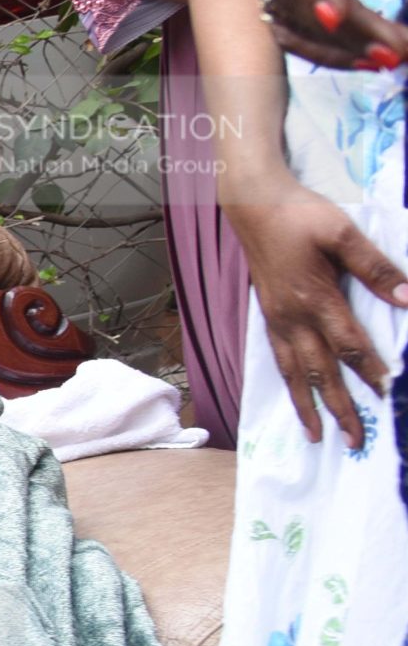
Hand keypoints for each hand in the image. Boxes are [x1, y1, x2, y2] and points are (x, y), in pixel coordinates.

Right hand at [224, 174, 407, 446]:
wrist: (253, 205)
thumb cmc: (301, 215)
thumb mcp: (343, 233)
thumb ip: (375, 267)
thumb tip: (407, 298)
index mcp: (314, 299)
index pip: (348, 345)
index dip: (370, 371)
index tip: (388, 395)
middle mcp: (293, 318)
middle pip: (320, 372)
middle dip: (339, 408)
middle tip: (354, 441)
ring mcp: (278, 320)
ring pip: (295, 373)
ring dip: (308, 407)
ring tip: (318, 435)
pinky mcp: (269, 316)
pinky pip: (280, 360)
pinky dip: (289, 384)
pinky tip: (297, 394)